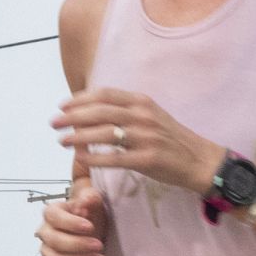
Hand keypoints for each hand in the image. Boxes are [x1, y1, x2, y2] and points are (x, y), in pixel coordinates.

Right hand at [38, 181, 107, 255]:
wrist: (93, 231)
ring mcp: (47, 252)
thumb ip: (90, 198)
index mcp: (52, 213)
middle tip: (99, 246)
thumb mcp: (94, 202)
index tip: (90, 227)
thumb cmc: (91, 215)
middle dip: (80, 246)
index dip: (71, 224)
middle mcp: (45, 232)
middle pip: (55, 242)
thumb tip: (86, 200)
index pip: (54, 217)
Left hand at [53, 86, 219, 196]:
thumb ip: (127, 111)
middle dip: (72, 117)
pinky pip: (114, 158)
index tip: (62, 105)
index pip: (104, 94)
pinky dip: (95, 158)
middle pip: (99, 112)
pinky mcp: (147, 159)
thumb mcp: (152, 116)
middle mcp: (142, 116)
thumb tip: (95, 111)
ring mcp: (145, 137)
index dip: (79, 99)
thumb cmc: (173, 140)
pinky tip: (81, 158)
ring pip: (103, 134)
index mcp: (142, 102)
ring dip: (78, 137)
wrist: (201, 161)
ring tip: (62, 141)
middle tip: (54, 123)